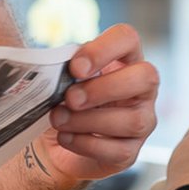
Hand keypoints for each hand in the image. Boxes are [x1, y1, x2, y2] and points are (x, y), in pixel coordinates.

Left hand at [44, 23, 159, 180]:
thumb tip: (43, 59)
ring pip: (133, 120)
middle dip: (104, 88)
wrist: (51, 143)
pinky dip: (86, 144)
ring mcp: (141, 121)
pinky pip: (119, 151)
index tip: (75, 68)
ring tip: (59, 119)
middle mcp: (141, 88)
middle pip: (145, 77)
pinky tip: (66, 138)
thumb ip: (58, 65)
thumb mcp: (58, 78)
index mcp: (123, 59)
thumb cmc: (61, 100)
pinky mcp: (130, 152)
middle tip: (70, 98)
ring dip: (89, 120)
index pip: (127, 38)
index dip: (104, 49)